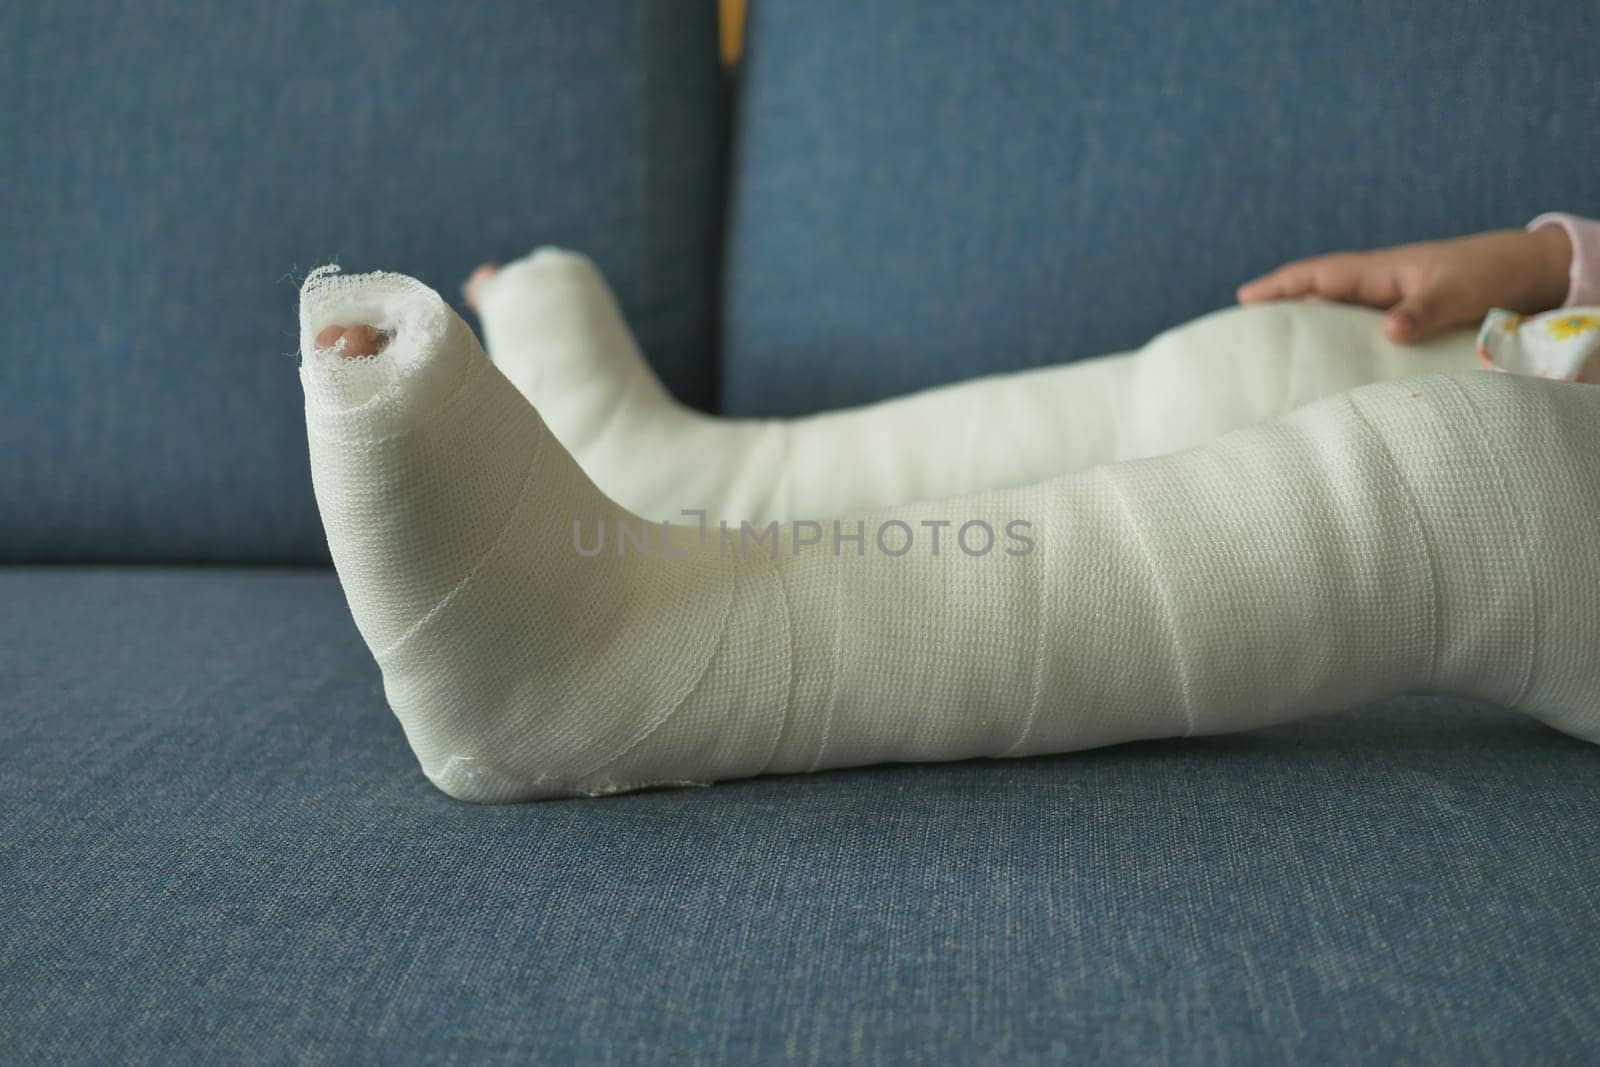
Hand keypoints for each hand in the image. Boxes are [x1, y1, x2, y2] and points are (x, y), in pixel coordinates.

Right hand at [1236, 227, 1572, 343]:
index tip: (1244, 298)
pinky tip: (1320, 365)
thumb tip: (1388, 330)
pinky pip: (1351, 330)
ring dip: (1300, 328)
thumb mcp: (1458, 291)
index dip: (1280, 285)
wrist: (1524, 271)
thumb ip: (1424, 309)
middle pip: (1313, 295)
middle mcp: (1374, 285)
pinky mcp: (1396, 320)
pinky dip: (1329, 342)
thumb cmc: (1488, 274)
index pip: (1318, 275)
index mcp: (1379, 271)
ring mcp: (1382, 302)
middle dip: (1275, 309)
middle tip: (1238, 334)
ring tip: (1267, 356)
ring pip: (1330, 313)